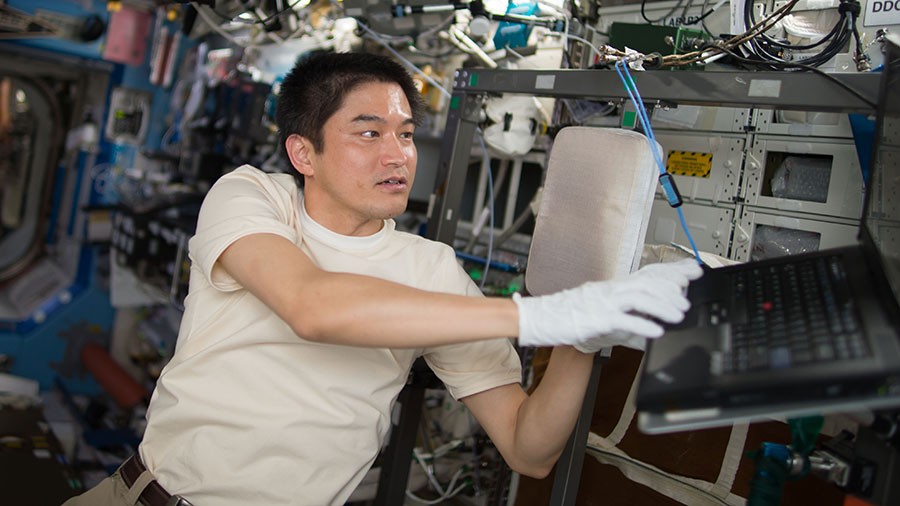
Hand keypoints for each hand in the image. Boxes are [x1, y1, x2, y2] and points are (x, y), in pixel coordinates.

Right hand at [513, 258, 702, 349]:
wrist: (536, 317)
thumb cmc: (563, 315)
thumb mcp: (595, 308)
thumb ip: (618, 311)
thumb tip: (640, 319)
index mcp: (610, 287)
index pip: (646, 275)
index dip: (670, 272)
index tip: (690, 272)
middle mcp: (609, 290)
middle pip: (646, 283)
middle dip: (671, 290)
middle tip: (687, 300)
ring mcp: (602, 302)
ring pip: (640, 298)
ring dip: (662, 306)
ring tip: (679, 315)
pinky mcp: (596, 318)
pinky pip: (623, 320)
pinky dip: (642, 324)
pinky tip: (656, 331)